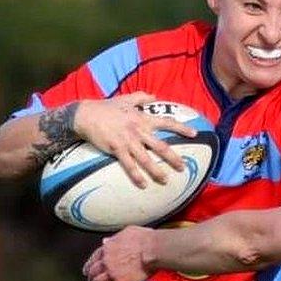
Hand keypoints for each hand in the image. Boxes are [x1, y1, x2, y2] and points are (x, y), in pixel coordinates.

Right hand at [74, 93, 196, 187]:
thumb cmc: (107, 107)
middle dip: (173, 158)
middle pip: (161, 146)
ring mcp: (128, 140)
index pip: (167, 122)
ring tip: (166, 180)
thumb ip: (141, 97)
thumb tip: (154, 96)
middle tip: (183, 167)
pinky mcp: (117, 149)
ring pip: (146, 158)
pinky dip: (136, 175)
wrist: (86, 115)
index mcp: (143, 118)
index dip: (182, 128)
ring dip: (157, 170)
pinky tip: (143, 184)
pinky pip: (129, 165)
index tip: (195, 134)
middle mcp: (139, 130)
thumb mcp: (126, 99)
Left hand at [83, 225, 155, 280]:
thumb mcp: (127, 232)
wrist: (152, 250)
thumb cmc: (144, 239)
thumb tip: (106, 241)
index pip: (93, 258)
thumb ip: (114, 238)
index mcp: (107, 248)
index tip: (87, 271)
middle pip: (93, 272)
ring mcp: (112, 273)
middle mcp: (106, 261)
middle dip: (90, 279)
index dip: (88, 266)